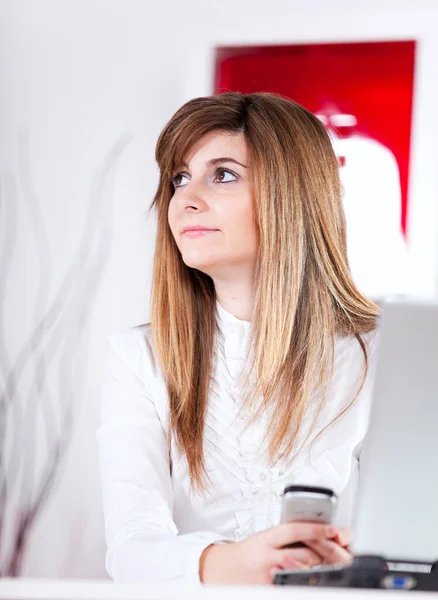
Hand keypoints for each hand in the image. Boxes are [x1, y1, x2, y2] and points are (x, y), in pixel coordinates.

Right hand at [199, 522, 347, 584]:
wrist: (218, 572)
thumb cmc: (243, 556)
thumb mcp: (262, 539)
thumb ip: (286, 539)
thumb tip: (315, 536)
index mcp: (265, 539)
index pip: (295, 530)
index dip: (316, 528)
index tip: (333, 529)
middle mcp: (268, 557)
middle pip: (306, 552)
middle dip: (327, 552)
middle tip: (341, 551)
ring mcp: (270, 576)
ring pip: (305, 570)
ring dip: (321, 568)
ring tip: (335, 565)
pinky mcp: (271, 590)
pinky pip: (295, 585)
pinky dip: (307, 581)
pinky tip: (315, 579)